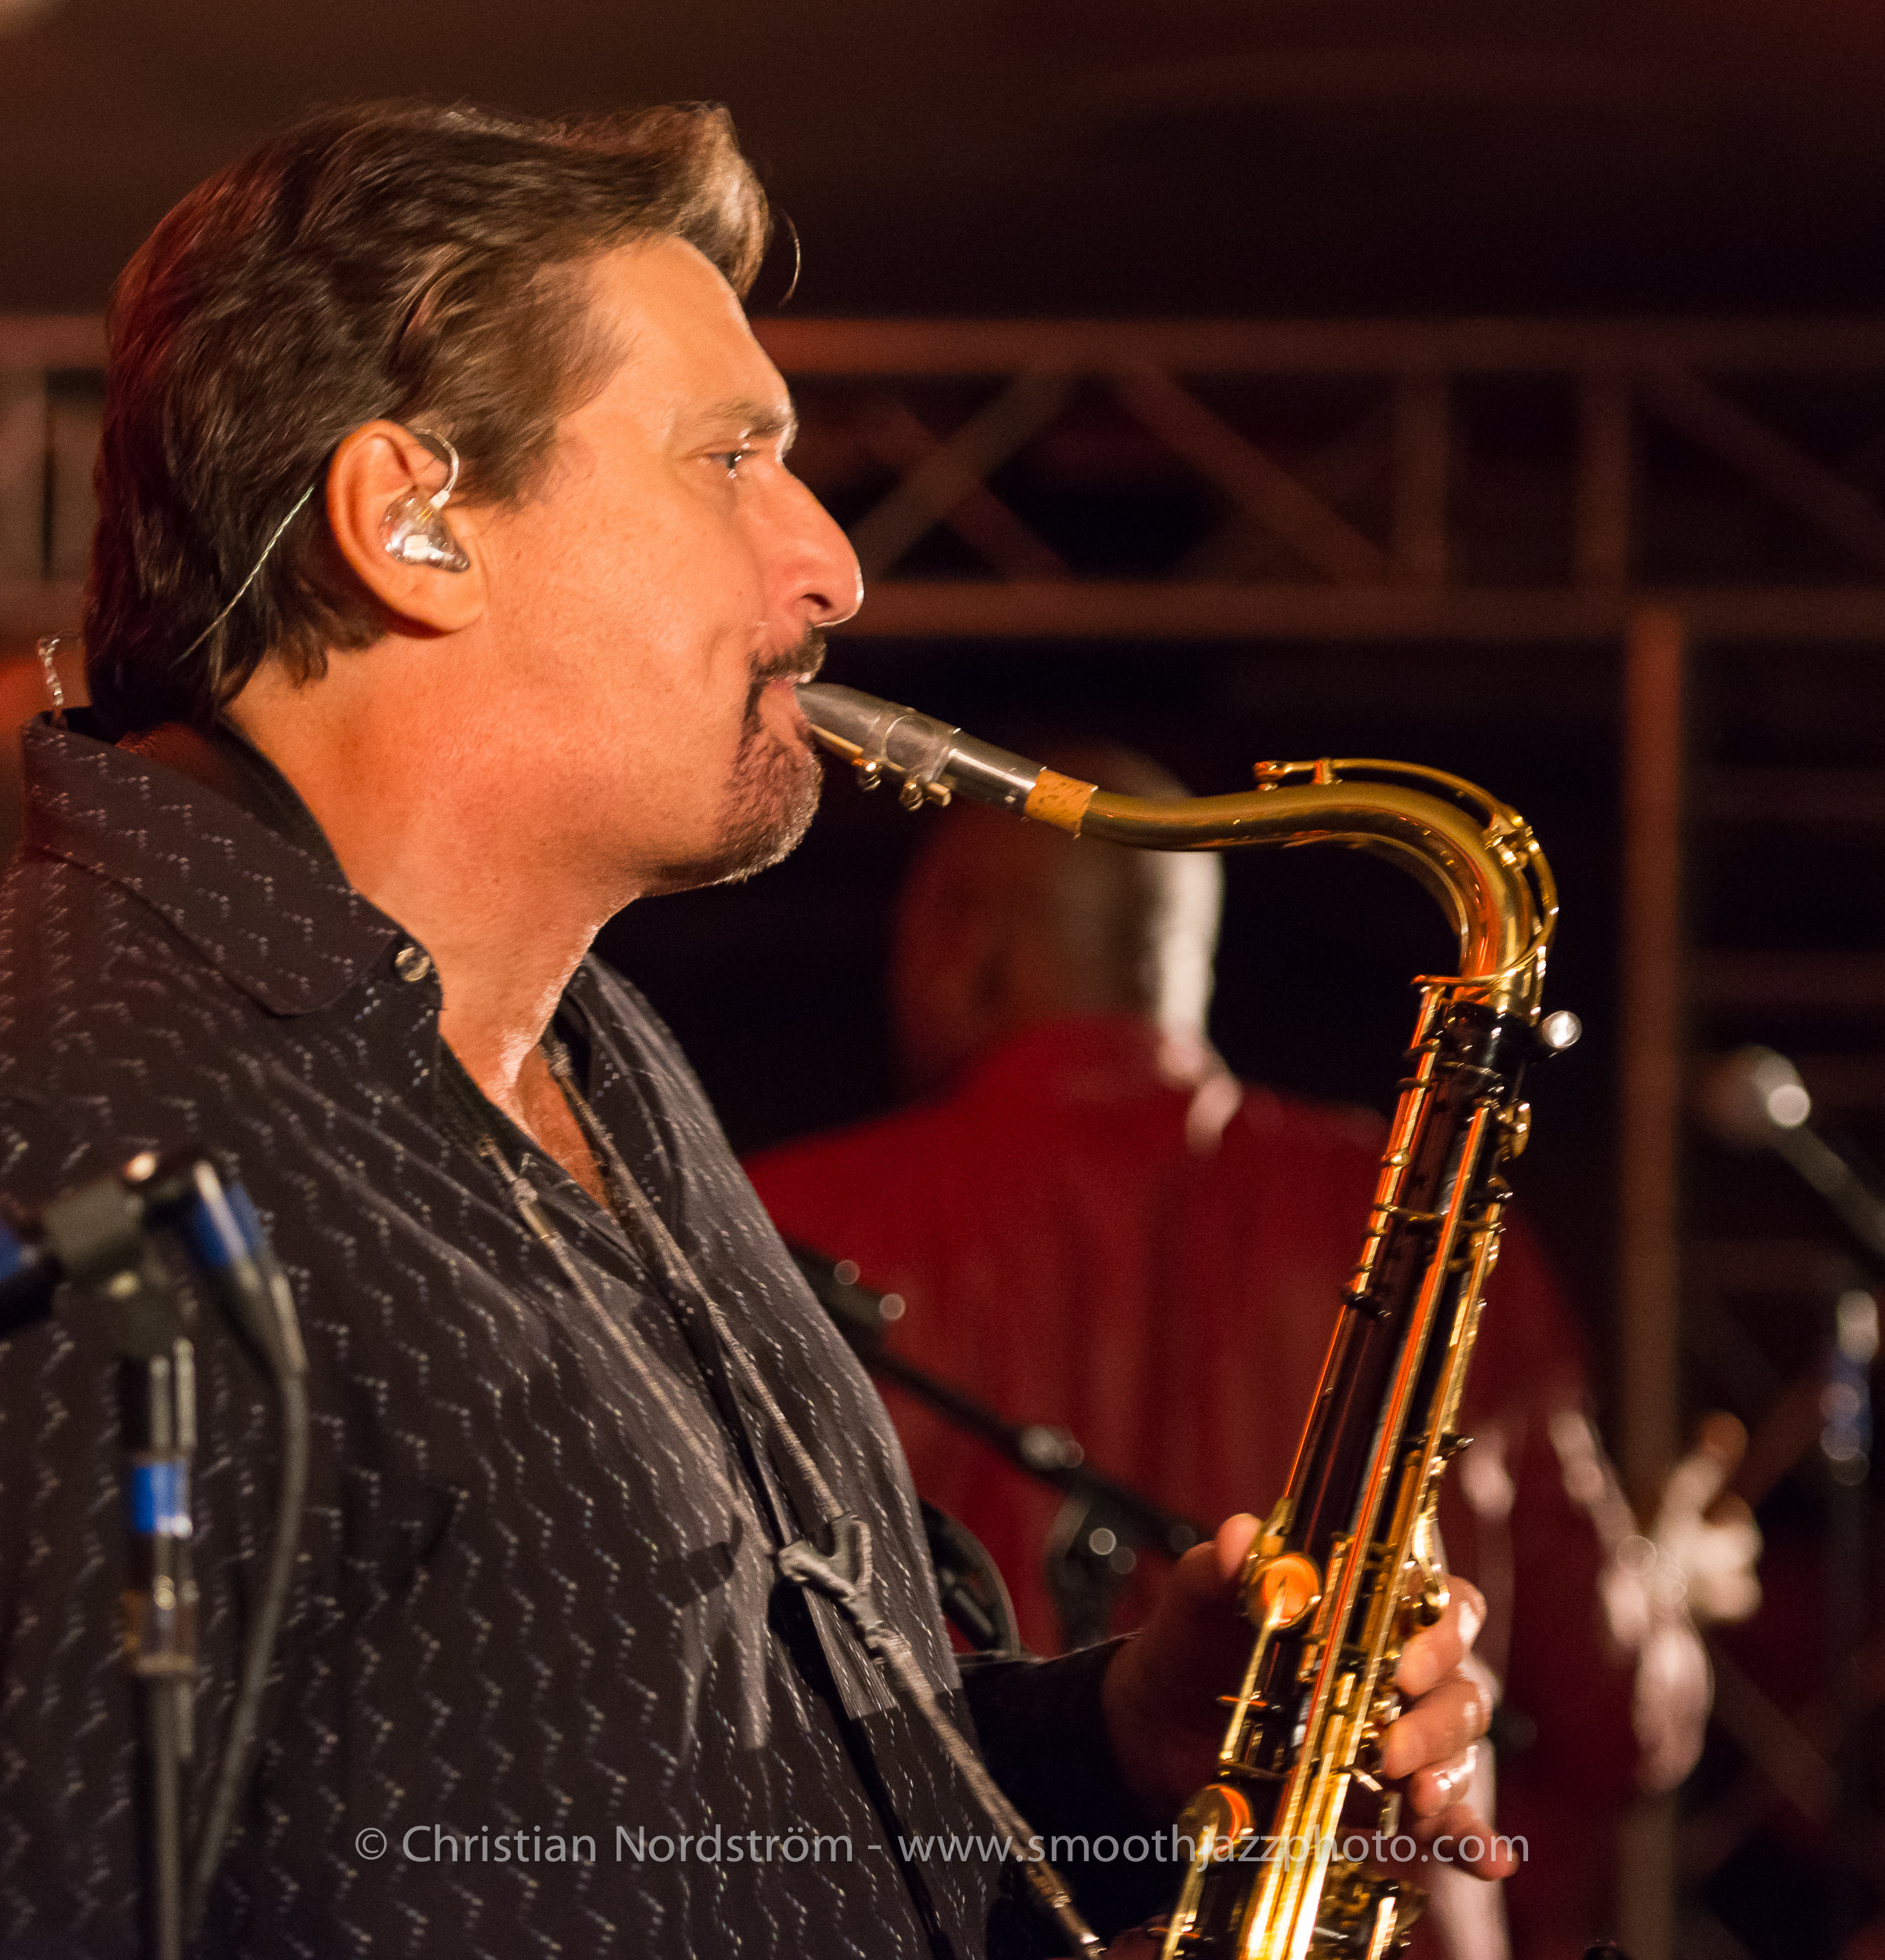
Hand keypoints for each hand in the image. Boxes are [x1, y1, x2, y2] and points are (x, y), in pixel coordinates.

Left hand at [1100, 1513, 1516, 1881]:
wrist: (1156, 1730)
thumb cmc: (1192, 1646)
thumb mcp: (1198, 1603)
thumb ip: (1219, 1568)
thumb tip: (1239, 1540)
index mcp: (1368, 1610)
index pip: (1441, 1605)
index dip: (1440, 1632)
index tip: (1403, 1663)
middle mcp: (1399, 1672)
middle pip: (1458, 1686)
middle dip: (1437, 1718)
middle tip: (1392, 1747)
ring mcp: (1397, 1739)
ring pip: (1457, 1751)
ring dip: (1446, 1776)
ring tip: (1415, 1798)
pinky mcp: (1385, 1801)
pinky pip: (1448, 1821)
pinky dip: (1473, 1840)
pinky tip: (1489, 1859)